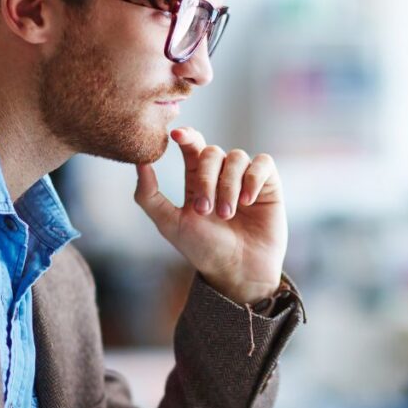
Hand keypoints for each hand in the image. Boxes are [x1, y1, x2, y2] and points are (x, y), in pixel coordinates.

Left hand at [135, 128, 287, 304]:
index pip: (192, 146)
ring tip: (228, 214)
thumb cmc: (204, 250)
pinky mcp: (268, 184)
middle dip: (207, 180)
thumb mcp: (170, 224)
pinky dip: (253, 179)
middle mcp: (222, 175)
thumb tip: (139, 162)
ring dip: (229, 186)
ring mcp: (245, 178)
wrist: (238, 271)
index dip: (186, 136)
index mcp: (197, 180)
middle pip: (212, 152)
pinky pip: (263, 163)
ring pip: (237, 157)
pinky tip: (248, 202)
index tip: (176, 136)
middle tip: (206, 210)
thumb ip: (149, 195)